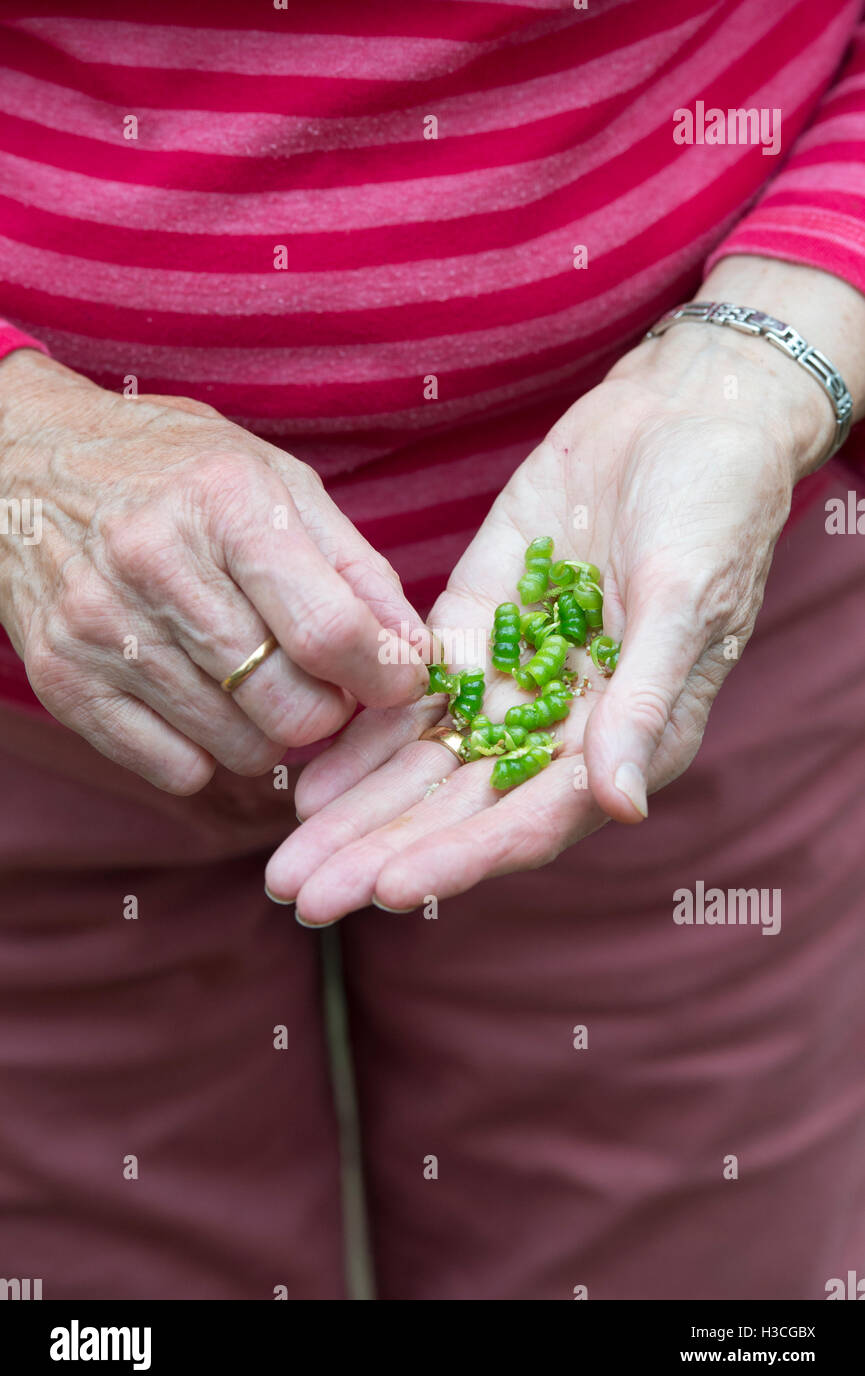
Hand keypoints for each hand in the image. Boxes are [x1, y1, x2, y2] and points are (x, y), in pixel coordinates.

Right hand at [0, 350, 426, 791]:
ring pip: (240, 749)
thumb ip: (356, 569)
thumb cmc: (173, 471)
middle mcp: (155, 565)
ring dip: (271, 732)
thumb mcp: (277, 482)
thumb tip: (415, 654)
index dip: (383, 675)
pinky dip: (207, 751)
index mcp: (224, 503)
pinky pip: (177, 770)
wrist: (23, 463)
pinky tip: (202, 698)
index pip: (328, 631)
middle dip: (328, 712)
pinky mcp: (63, 681)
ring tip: (256, 679)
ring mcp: (100, 629)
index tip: (393, 680)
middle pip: (287, 705)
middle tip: (320, 681)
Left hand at [264, 259, 863, 922]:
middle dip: (381, 854)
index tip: (390, 888)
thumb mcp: (688, 599)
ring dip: (359, 814)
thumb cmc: (714, 508)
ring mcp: (516, 680)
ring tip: (284, 862)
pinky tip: (310, 778)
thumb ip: (649, 701)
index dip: (462, 856)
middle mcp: (565, 728)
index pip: (534, 819)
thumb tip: (621, 804)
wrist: (683, 416)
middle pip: (462, 809)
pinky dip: (365, 737)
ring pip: (427, 764)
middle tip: (300, 899)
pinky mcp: (477, 629)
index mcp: (629, 740)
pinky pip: (414, 696)